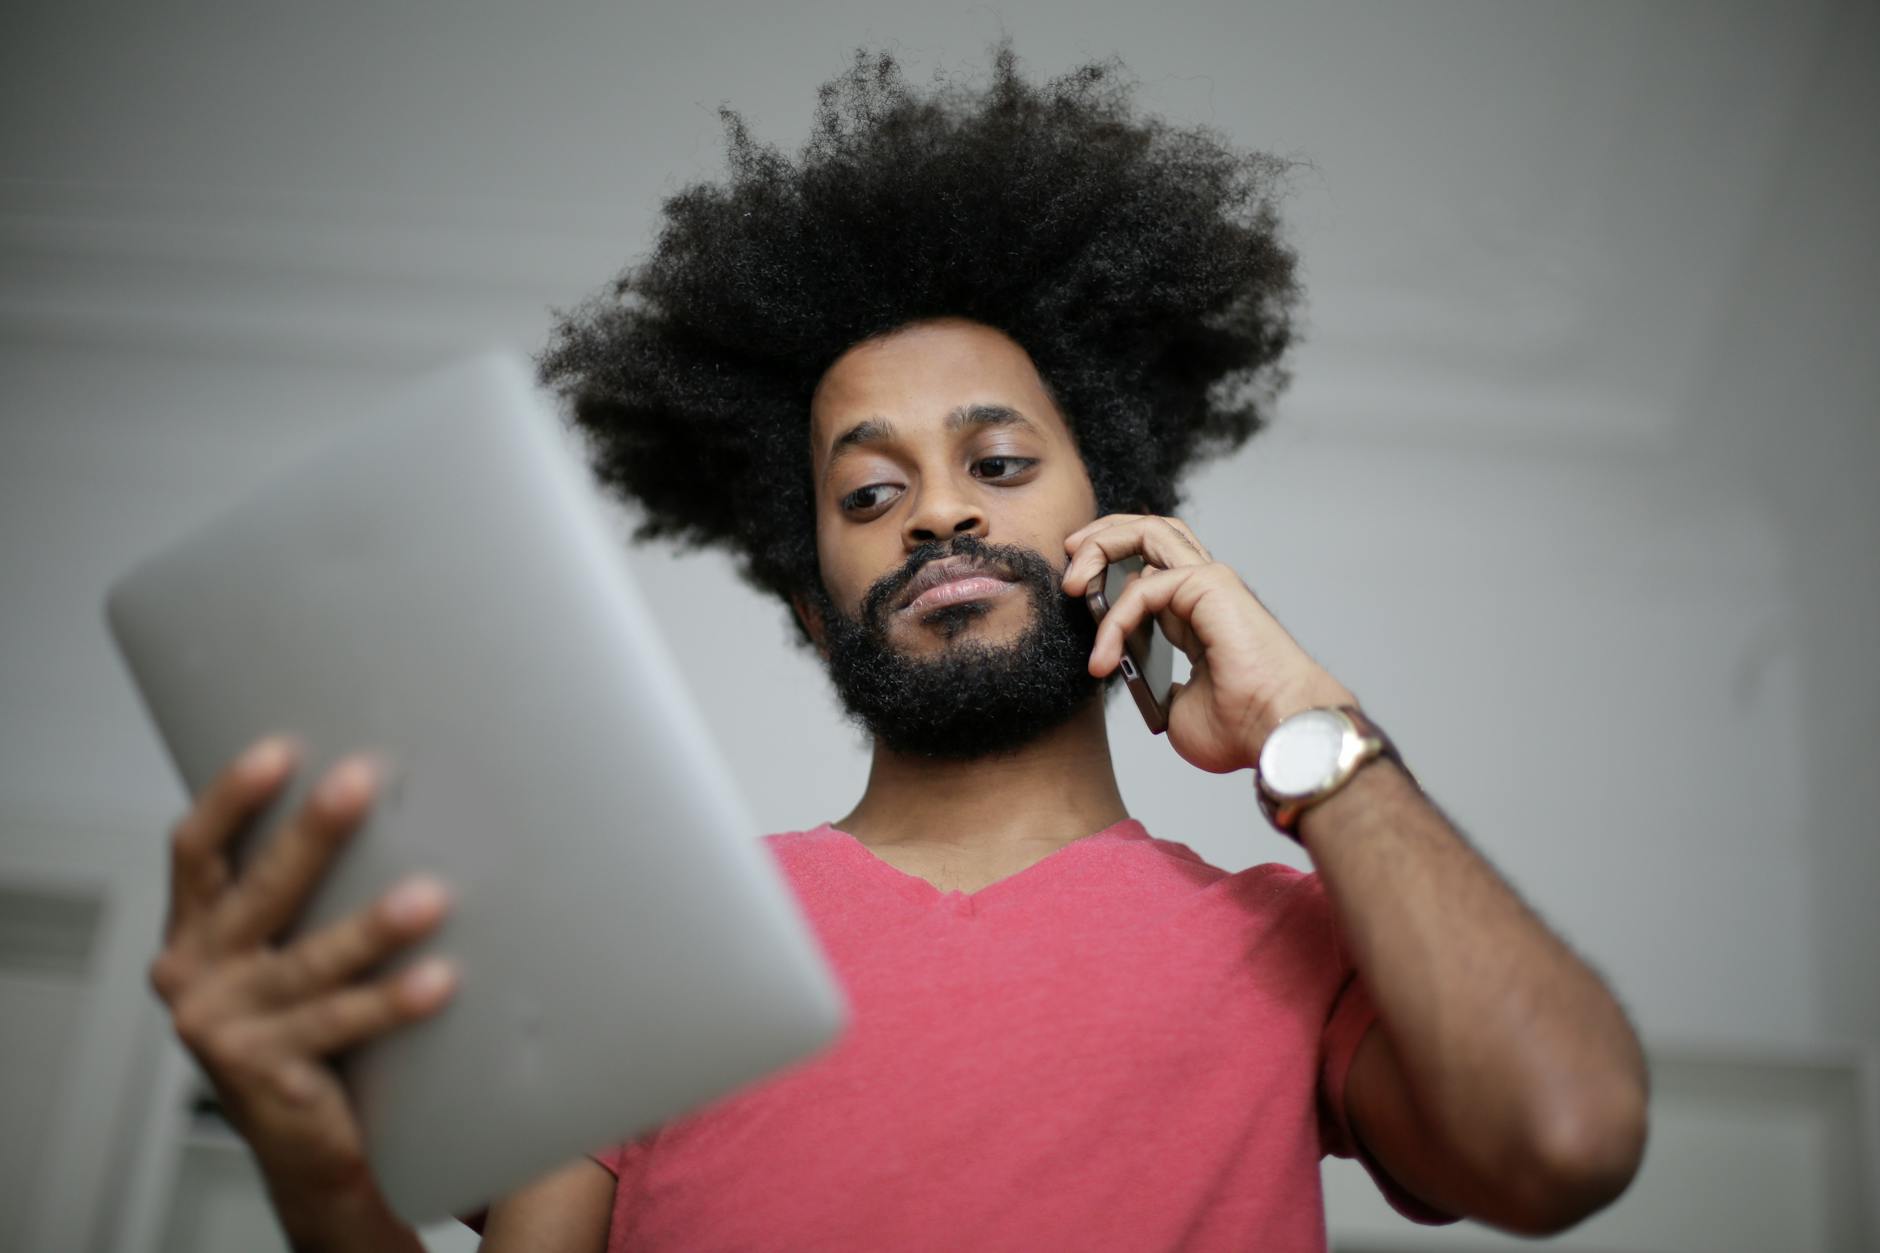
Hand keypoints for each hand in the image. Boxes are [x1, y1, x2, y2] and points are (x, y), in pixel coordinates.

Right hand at [148, 736, 454, 1202]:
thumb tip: (400, 804)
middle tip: (362, 783)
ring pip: (307, 963)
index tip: (281, 750)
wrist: (308, 1145)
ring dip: (371, 926)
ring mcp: (223, 1028)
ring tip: (429, 897)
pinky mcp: (261, 1075)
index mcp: (196, 931)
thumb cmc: (309, 1029)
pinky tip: (439, 980)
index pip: (197, 849)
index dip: (233, 796)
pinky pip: (338, 1025)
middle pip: (259, 891)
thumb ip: (308, 893)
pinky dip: (391, 1001)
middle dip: (312, 833)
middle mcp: (195, 974)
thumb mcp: (289, 950)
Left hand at [1062, 514, 1355, 772]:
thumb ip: (1153, 684)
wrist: (1276, 734)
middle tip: (1069, 560)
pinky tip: (1103, 659)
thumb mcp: (1176, 707)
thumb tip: (1132, 679)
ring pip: (1150, 531)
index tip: (1077, 595)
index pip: (1149, 566)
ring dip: (1103, 545)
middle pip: (1150, 532)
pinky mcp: (1210, 586)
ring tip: (1072, 581)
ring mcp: (1209, 583)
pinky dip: (1113, 619)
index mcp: (1197, 613)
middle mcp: (1204, 590)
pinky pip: (1144, 588)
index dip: (1109, 569)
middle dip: (1102, 536)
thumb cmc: (1240, 727)